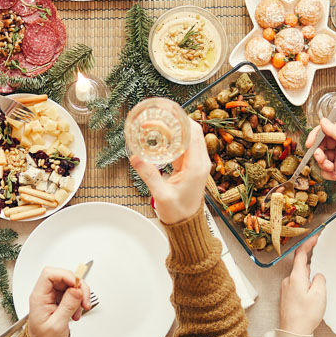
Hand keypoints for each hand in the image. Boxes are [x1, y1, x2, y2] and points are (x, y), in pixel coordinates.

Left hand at [24, 266, 89, 336]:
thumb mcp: (57, 325)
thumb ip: (67, 306)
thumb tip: (76, 290)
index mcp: (39, 297)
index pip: (50, 274)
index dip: (65, 275)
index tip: (76, 285)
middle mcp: (45, 294)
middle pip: (63, 277)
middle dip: (78, 286)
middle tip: (83, 300)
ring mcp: (52, 296)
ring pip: (71, 284)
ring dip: (80, 294)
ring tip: (81, 309)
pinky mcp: (60, 299)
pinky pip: (73, 292)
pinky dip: (79, 300)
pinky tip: (77, 311)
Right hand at [128, 105, 211, 224]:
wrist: (186, 225)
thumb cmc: (177, 212)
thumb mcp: (161, 194)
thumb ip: (149, 175)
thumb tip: (135, 157)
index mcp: (197, 165)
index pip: (194, 133)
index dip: (181, 119)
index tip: (166, 111)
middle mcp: (200, 161)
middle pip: (191, 131)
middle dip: (174, 121)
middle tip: (155, 116)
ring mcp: (197, 163)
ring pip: (187, 138)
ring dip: (173, 129)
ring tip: (153, 123)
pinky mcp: (191, 167)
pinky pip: (183, 147)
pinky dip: (172, 139)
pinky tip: (158, 137)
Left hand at [277, 234, 325, 335]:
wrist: (293, 333)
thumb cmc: (306, 315)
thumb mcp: (319, 294)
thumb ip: (319, 279)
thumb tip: (317, 275)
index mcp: (296, 277)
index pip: (301, 253)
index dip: (309, 243)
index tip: (316, 237)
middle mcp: (288, 280)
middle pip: (301, 265)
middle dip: (312, 265)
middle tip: (322, 268)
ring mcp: (286, 288)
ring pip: (300, 276)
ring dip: (309, 277)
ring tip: (317, 290)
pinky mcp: (286, 296)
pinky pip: (297, 284)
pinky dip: (305, 285)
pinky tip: (311, 296)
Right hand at [309, 119, 335, 210]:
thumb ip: (335, 130)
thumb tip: (324, 120)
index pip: (326, 128)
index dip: (316, 136)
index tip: (309, 144)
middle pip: (321, 143)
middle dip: (319, 153)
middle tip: (321, 159)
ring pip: (321, 156)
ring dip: (324, 164)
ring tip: (332, 169)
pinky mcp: (335, 167)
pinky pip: (323, 167)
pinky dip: (327, 172)